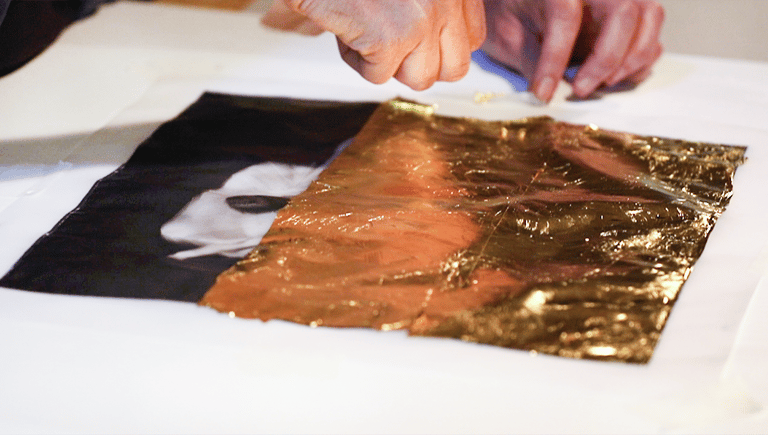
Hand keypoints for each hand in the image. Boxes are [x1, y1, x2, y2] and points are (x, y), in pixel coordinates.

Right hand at [268, 0, 485, 89]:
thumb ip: (437, 6)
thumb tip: (446, 52)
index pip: (474, 40)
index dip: (442, 49)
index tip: (418, 42)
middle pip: (454, 68)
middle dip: (419, 65)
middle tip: (392, 45)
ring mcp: (424, 18)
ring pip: (420, 78)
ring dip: (387, 64)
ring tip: (367, 30)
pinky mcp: (393, 37)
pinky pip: (379, 76)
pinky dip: (355, 59)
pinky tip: (347, 28)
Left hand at [481, 0, 664, 101]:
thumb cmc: (511, 10)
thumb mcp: (506, 33)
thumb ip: (528, 57)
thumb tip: (544, 91)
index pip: (565, 17)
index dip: (554, 60)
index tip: (543, 92)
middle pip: (624, 11)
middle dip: (606, 58)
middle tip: (582, 90)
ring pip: (650, 16)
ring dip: (632, 58)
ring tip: (602, 84)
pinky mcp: (631, 11)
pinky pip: (653, 30)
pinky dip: (642, 58)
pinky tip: (615, 77)